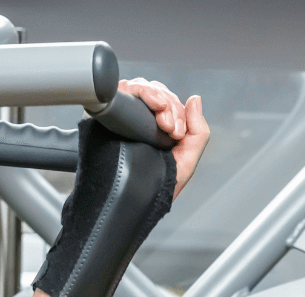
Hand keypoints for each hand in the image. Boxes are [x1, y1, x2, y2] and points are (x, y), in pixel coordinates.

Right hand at [119, 78, 210, 197]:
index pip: (169, 101)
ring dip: (157, 98)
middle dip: (169, 106)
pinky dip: (139, 90)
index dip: (177, 111)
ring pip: (141, 87)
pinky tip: (151, 105)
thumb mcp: (186, 162)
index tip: (177, 133)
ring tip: (163, 123)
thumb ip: (198, 132)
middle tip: (170, 130)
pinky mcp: (107, 114)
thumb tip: (195, 100)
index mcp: (158, 128)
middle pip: (156, 91)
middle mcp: (140, 119)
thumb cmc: (154, 189)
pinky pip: (122, 88)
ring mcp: (123, 115)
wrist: (129, 202)